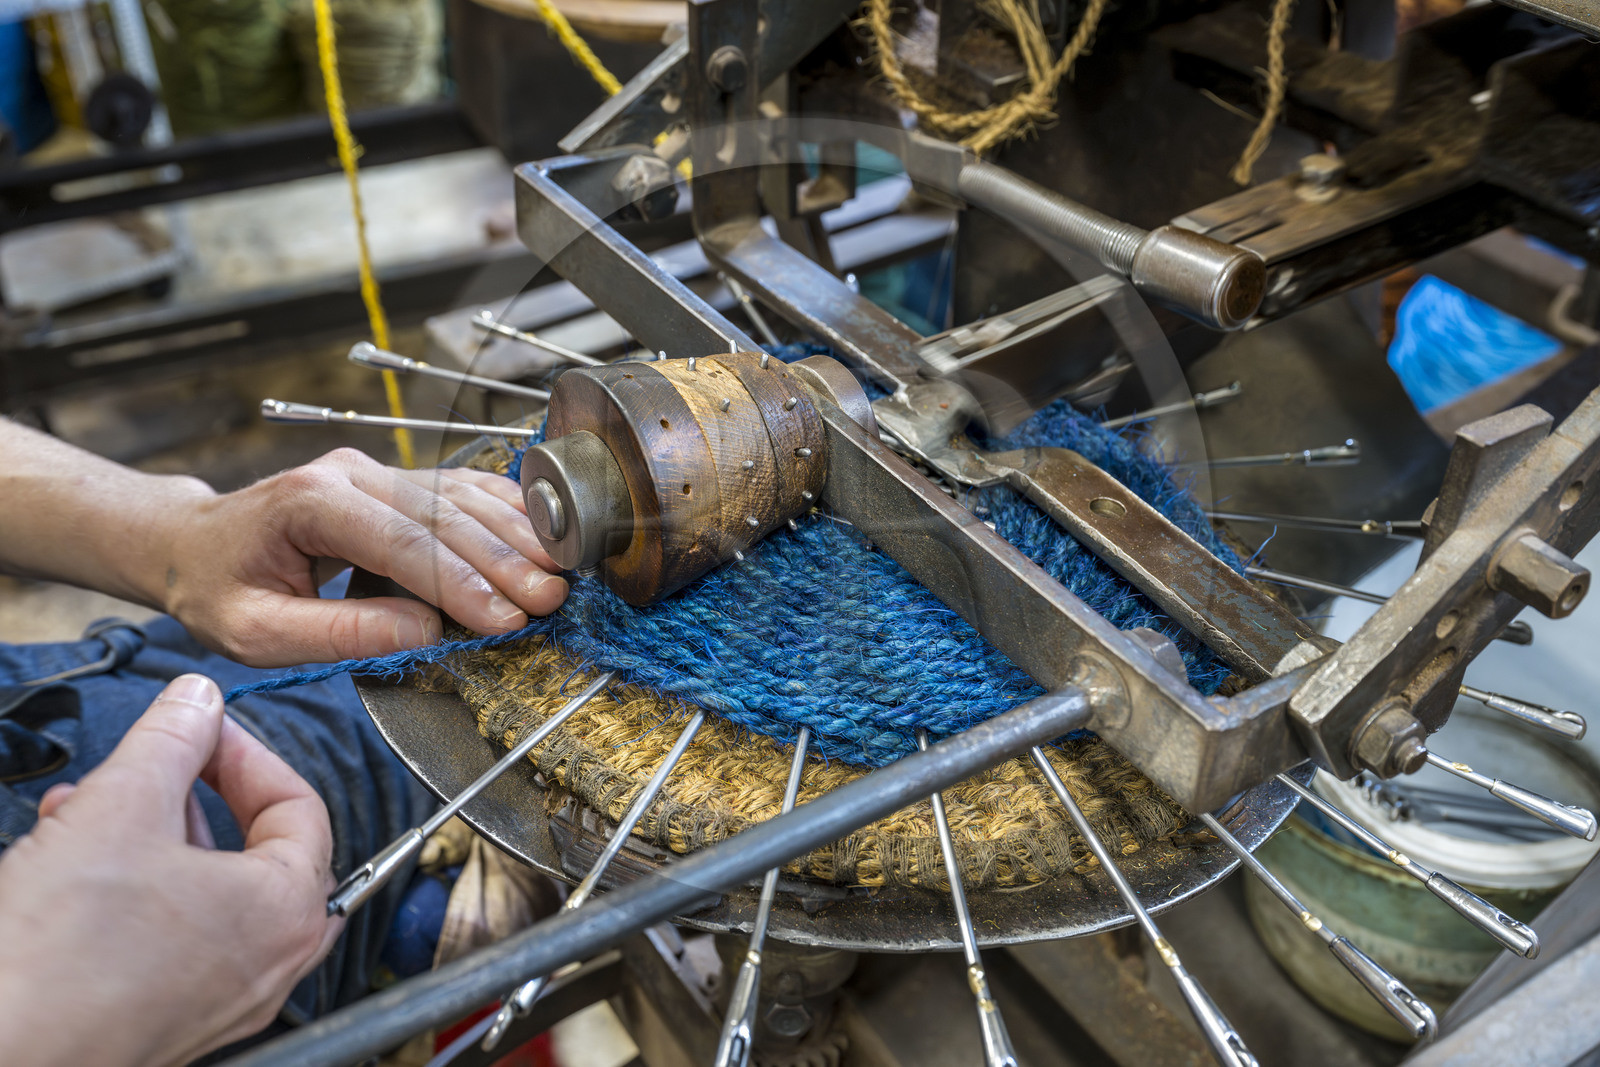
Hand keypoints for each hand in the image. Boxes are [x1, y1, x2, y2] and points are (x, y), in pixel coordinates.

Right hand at [0, 675, 343, 1066]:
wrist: (1, 1057)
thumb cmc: (60, 959)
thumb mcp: (120, 808)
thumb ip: (171, 740)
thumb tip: (198, 701)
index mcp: (287, 910)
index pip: (299, 805)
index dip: (245, 754)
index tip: (201, 730)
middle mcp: (270, 964)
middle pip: (255, 850)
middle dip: (188, 798)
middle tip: (152, 766)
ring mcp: (222, 1001)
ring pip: (204, 893)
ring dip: (148, 839)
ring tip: (84, 810)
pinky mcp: (169, 1021)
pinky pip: (172, 939)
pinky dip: (135, 892)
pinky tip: (71, 864)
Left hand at [162, 449, 566, 666]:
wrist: (192, 541)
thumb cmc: (217, 588)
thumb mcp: (254, 631)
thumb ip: (337, 634)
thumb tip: (426, 633)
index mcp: (311, 502)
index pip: (402, 541)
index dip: (460, 582)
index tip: (504, 620)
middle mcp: (350, 472)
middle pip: (444, 514)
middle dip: (502, 560)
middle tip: (548, 601)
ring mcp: (376, 470)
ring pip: (462, 496)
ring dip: (515, 535)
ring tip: (559, 574)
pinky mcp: (396, 480)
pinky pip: (462, 489)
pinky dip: (506, 513)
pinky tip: (542, 536)